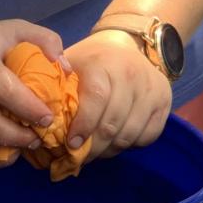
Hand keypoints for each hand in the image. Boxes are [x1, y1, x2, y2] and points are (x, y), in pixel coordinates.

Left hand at [61, 29, 171, 159]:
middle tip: (78, 157)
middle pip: (112, 123)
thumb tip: (37, 122)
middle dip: (93, 147)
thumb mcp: (70, 64)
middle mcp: (131, 75)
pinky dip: (129, 145)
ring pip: (130, 134)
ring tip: (94, 152)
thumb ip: (55, 88)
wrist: (128, 45)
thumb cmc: (91, 60)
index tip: (70, 144)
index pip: (97, 99)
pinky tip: (114, 142)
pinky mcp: (165, 102)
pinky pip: (148, 136)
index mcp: (104, 64)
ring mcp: (151, 89)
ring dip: (109, 150)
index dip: (83, 125)